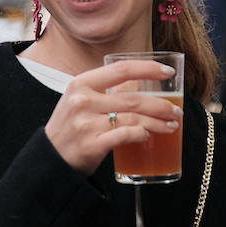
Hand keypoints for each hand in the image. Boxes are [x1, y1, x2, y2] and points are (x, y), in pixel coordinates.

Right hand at [44, 59, 183, 175]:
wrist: (49, 158)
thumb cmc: (70, 127)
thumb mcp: (79, 100)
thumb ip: (103, 91)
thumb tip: (139, 83)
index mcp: (81, 84)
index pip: (121, 70)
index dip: (148, 69)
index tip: (168, 73)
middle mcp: (83, 101)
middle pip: (133, 98)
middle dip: (161, 104)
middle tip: (176, 110)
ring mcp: (87, 124)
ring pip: (133, 118)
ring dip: (157, 122)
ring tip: (171, 125)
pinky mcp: (92, 145)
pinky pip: (125, 136)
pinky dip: (141, 134)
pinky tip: (149, 135)